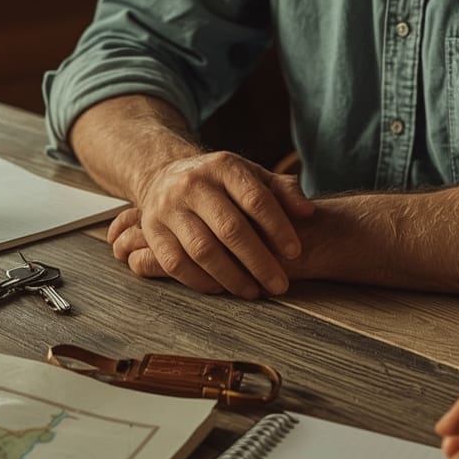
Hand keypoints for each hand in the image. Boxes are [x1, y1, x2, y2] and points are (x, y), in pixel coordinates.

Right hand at [112, 152, 313, 297]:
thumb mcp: (252, 176)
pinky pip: (175, 263)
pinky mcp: (152, 231)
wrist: (164, 175)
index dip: (278, 228)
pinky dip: (200, 281)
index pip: (256, 199)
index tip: (295, 253)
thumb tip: (307, 212)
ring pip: (202, 249)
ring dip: (232, 277)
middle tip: (280, 285)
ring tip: (254, 292)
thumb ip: (282, 191)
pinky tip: (222, 289)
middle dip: (259, 261)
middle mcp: (193, 184)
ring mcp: (168, 207)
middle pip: (230, 228)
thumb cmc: (221, 183)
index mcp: (224, 166)